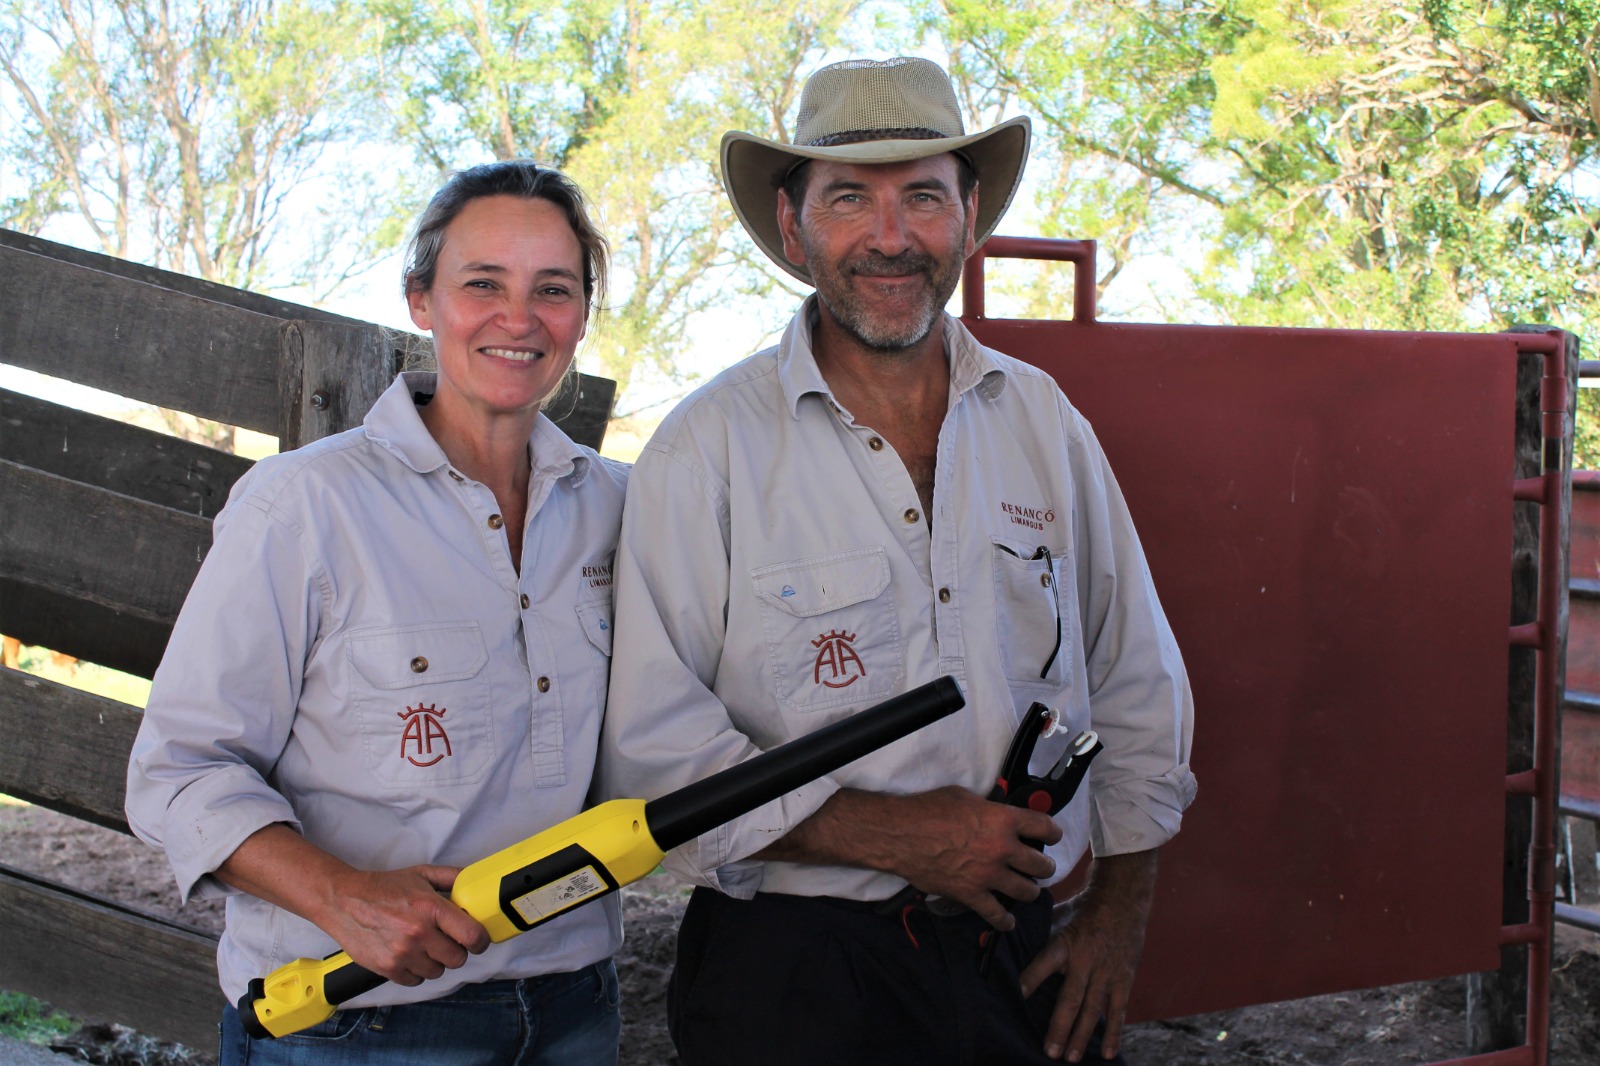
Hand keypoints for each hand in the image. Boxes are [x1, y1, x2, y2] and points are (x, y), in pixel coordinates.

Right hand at [320, 864, 491, 985]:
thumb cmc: (383, 888)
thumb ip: (452, 877)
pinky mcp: (387, 968)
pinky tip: (409, 954)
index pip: (472, 935)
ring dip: (435, 961)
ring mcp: (402, 954)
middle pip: (458, 959)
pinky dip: (416, 971)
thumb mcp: (421, 874)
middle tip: (447, 939)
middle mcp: (418, 933)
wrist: (344, 901)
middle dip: (457, 950)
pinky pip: (416, 980)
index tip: (479, 939)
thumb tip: (475, 883)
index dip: (481, 940)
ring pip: (438, 971)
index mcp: (430, 908)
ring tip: (424, 945)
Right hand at [759, 785, 1060, 929]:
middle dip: (1043, 866)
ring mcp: (988, 875)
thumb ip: (989, 808)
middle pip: (1041, 865)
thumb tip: (998, 813)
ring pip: (1027, 891)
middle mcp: (1002, 849)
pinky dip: (1004, 921)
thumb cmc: (927, 810)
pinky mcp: (972, 895)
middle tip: (1038, 865)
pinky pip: (996, 914)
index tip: (1051, 836)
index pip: (1044, 827)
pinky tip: (1007, 921)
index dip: (1052, 832)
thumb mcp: (964, 797)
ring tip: (1026, 888)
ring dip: (1029, 891)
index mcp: (1003, 820)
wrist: (900, 835)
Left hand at [1019, 849, 1158, 1061]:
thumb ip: (1037, 932)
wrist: (1123, 898)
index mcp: (1065, 943)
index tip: (1017, 994)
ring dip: (1083, 1036)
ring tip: (1071, 1057)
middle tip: (1049, 1051)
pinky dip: (1114, 1032)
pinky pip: (1118, 1009)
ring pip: (1093, 1009)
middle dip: (1060, 1027)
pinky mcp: (1124, 978)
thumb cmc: (1084, 908)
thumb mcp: (1057, 914)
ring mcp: (1107, 972)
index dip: (1031, 978)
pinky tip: (1109, 1053)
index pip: (1045, 962)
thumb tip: (1004, 939)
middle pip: (1071, 998)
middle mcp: (1085, 960)